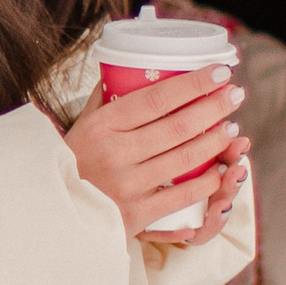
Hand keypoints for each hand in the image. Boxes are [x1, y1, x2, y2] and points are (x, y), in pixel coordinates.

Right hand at [65, 71, 248, 245]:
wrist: (50, 214)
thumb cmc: (69, 163)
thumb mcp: (79, 127)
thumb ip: (104, 101)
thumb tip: (127, 69)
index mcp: (101, 126)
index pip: (156, 99)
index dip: (193, 84)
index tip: (220, 72)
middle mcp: (114, 154)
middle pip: (177, 126)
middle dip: (213, 107)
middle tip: (236, 94)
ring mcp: (126, 186)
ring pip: (184, 158)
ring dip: (215, 141)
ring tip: (232, 126)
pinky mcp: (135, 215)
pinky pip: (181, 196)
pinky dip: (206, 182)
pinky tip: (219, 169)